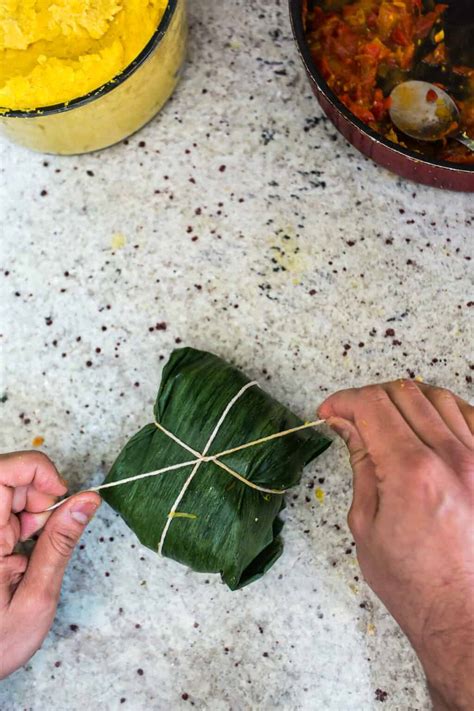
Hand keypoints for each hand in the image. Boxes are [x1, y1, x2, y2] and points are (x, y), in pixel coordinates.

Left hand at [0, 451, 100, 678]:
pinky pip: (6, 510)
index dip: (37, 470)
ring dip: (31, 511)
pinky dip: (22, 523)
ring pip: (10, 491)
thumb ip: (60, 543)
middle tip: (46, 533)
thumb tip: (88, 500)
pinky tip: (20, 551)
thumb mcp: (37, 596)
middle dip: (39, 494)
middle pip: (10, 477)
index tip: (62, 495)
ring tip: (30, 550)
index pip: (4, 471)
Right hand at [319, 381, 473, 710]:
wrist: (461, 613)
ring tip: (387, 420)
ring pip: (437, 397)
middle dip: (368, 397)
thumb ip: (360, 463)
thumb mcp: (366, 523)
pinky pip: (469, 415)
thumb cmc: (414, 581)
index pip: (372, 405)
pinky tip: (426, 425)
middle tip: (352, 417)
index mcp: (411, 472)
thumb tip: (347, 425)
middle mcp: (451, 457)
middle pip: (403, 392)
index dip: (343, 400)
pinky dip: (442, 409)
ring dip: (404, 399)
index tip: (330, 411)